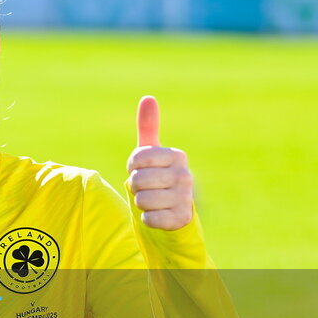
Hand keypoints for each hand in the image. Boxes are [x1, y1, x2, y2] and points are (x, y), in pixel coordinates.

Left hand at [126, 96, 193, 230]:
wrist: (173, 210)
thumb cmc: (158, 176)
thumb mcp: (151, 153)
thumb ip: (148, 127)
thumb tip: (148, 98)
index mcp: (177, 156)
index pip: (137, 159)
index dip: (132, 167)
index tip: (141, 170)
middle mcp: (185, 175)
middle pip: (138, 180)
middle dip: (136, 186)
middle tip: (148, 188)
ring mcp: (185, 198)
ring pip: (142, 200)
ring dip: (141, 203)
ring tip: (153, 201)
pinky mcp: (181, 219)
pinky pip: (149, 218)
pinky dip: (148, 219)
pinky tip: (159, 215)